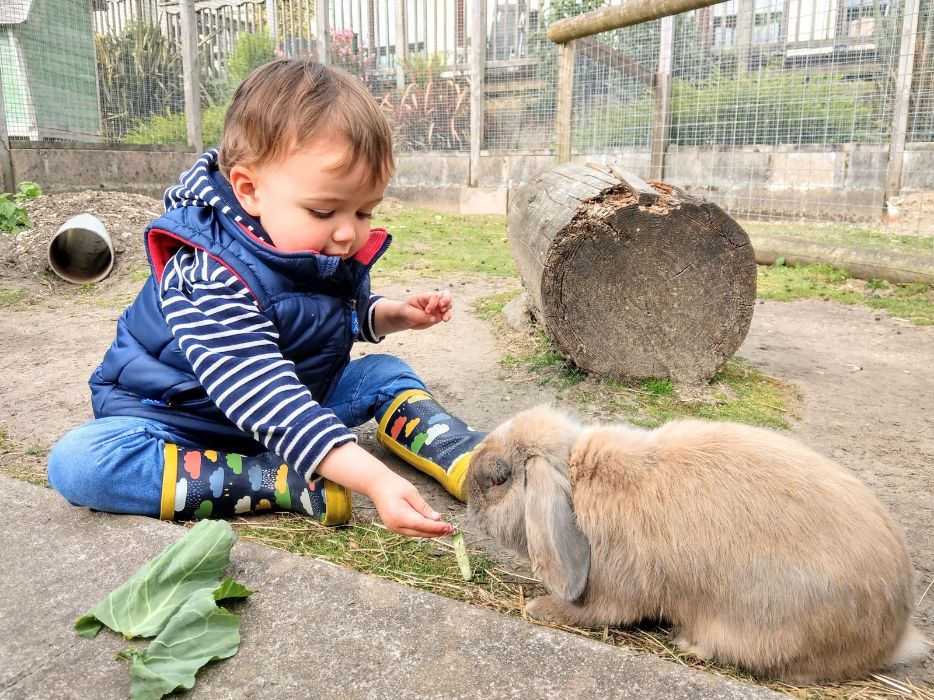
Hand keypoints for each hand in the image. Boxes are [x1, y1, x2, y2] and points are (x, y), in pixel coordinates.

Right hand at [316, 442, 452, 537]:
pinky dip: (422, 529)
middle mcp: (395, 526)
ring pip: (416, 533)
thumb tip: (437, 519)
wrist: (376, 484)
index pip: (422, 525)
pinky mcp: (394, 527)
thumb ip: (424, 507)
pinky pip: (411, 531)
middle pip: (420, 532)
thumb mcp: (412, 493)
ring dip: (430, 532)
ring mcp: (393, 528)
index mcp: (399, 516)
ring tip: (445, 528)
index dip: (437, 528)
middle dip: (436, 532)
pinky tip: (432, 526)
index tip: (450, 527)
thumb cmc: (394, 485)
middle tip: (451, 529)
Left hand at [374, 290, 452, 334]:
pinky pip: (446, 315)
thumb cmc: (405, 312)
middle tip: (441, 306)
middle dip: (446, 299)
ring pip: (448, 305)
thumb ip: (420, 316)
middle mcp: (433, 301)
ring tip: (444, 318)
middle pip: (446, 295)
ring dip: (448, 310)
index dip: (433, 303)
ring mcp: (436, 308)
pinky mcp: (438, 316)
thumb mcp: (408, 313)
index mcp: (425, 297)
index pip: (434, 296)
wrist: (404, 319)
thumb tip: (434, 318)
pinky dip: (447, 317)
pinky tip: (444, 320)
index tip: (427, 311)